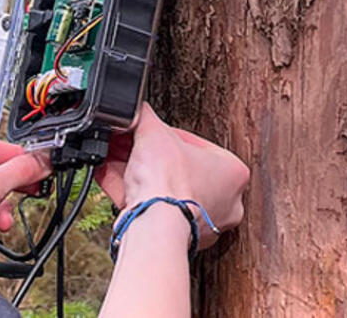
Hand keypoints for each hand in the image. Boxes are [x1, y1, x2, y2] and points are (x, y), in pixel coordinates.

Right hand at [96, 104, 247, 249]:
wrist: (152, 223)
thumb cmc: (168, 183)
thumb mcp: (153, 132)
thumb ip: (145, 116)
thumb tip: (136, 109)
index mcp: (233, 173)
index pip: (195, 144)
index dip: (165, 136)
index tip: (148, 134)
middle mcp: (225, 202)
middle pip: (178, 169)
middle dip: (149, 156)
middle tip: (129, 145)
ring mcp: (201, 223)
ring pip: (164, 190)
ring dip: (137, 173)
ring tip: (116, 158)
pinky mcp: (177, 237)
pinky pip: (153, 208)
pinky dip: (132, 193)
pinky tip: (112, 178)